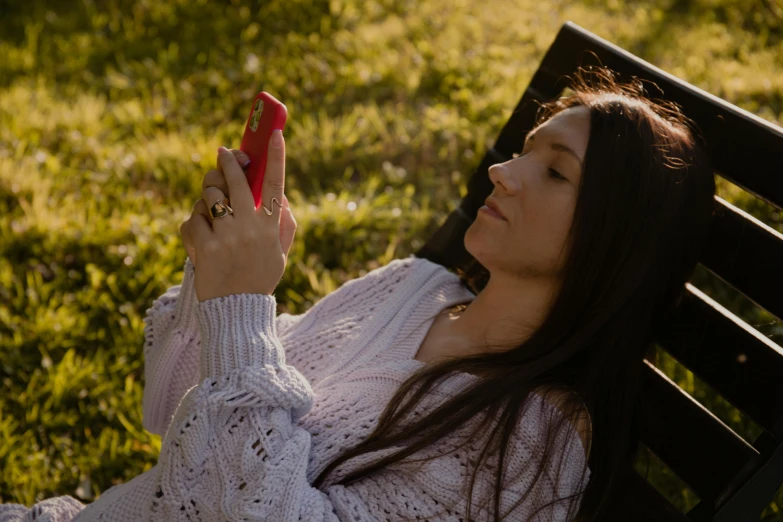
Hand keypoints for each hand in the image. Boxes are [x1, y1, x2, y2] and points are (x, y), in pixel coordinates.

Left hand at [185, 130, 292, 300]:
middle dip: (228, 161)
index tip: (276, 134)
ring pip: (210, 197)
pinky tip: (201, 239)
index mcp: (271, 227)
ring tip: (211, 211)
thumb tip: (278, 194)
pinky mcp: (205, 246)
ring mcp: (227, 236)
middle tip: (224, 154)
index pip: (275, 184)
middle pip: (235, 180)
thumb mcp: (280, 252)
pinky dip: (193, 226)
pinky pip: (192, 220)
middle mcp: (250, 228)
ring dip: (207, 199)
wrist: (236, 310)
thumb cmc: (259, 277)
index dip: (277, 157)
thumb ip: (283, 222)